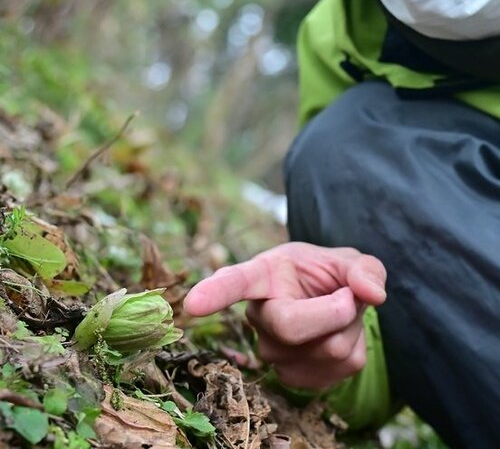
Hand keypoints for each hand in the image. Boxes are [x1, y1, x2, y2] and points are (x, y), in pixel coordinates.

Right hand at [184, 242, 386, 389]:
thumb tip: (372, 294)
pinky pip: (342, 369)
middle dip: (335, 311)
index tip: (192, 303)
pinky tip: (339, 334)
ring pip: (328, 349)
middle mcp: (259, 315)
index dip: (215, 293)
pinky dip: (357, 347)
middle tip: (350, 294)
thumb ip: (364, 268)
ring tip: (339, 310)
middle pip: (290, 326)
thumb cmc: (330, 275)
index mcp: (264, 275)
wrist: (333, 303)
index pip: (235, 282)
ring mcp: (274, 350)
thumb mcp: (348, 260)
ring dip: (353, 327)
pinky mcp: (295, 377)